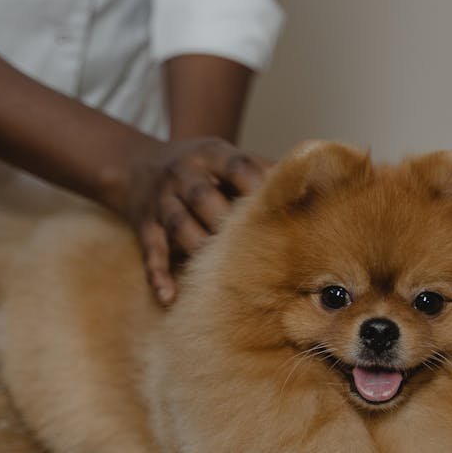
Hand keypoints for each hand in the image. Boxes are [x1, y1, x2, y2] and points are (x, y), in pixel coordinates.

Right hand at [112, 137, 269, 304]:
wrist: (136, 163)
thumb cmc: (200, 168)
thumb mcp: (225, 157)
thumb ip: (263, 171)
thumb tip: (315, 189)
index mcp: (211, 155)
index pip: (236, 166)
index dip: (257, 184)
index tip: (278, 208)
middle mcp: (182, 174)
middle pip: (202, 196)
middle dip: (225, 219)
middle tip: (253, 247)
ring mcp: (161, 200)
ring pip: (178, 224)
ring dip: (198, 246)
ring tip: (220, 274)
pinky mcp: (144, 225)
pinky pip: (150, 251)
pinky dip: (158, 275)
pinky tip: (169, 297)